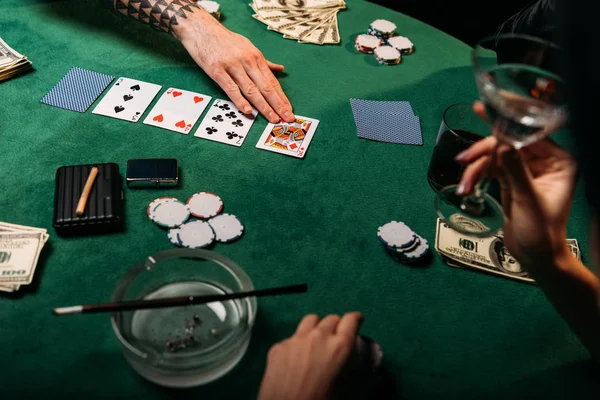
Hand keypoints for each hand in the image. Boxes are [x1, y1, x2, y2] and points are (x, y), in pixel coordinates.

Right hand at [176, 11, 294, 122]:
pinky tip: (248, 111)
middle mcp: (247, 61)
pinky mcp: (216, 70)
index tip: (289, 110)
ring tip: (273, 118)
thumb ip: (264, 61)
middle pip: (266, 87)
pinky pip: (231, 88)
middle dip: (278, 105)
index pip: (272, 81)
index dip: (282, 97)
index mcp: (256, 57)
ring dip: (264, 106)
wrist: (201, 28)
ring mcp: (232, 66)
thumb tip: (280, 69)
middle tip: (287, 118)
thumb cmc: (225, 40)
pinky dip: (240, 100)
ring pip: (251, 90)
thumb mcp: (248, 47)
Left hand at [258, 312, 363, 399]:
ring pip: (310, 321)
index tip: (356, 322)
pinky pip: (292, 337)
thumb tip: (374, 379)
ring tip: (316, 342)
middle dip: (336, 326)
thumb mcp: (348, 392)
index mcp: (340, 347)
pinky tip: (295, 360)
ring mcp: (296, 339)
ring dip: (317, 327)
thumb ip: (362, 379)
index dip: (355, 320)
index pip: (351, 319)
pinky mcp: (278, 346)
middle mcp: (319, 336)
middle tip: (335, 340)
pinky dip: (297, 344)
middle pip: (331, 318)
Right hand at [454, 103, 577, 269]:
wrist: (535, 257)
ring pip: (495, 156)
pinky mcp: (510, 179)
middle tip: (463, 158)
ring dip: (476, 168)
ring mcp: (526, 170)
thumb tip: (502, 143)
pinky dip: (477, 175)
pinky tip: (466, 185)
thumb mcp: (528, 200)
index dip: (506, 122)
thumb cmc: (541, 232)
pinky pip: (490, 168)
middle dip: (484, 151)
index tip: (486, 108)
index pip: (530, 134)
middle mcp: (544, 161)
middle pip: (508, 143)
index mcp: (558, 161)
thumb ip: (515, 170)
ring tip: (464, 183)